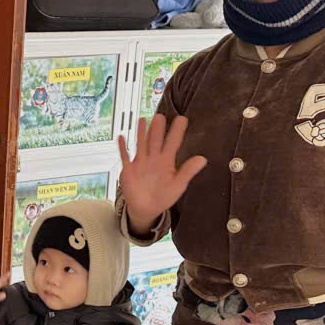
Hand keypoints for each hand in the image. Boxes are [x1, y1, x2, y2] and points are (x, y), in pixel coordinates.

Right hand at [116, 114, 206, 235]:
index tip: (182, 119)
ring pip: (141, 144)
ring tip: (143, 120)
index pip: (173, 143)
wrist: (146, 208)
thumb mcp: (178, 184)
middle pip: (156, 140)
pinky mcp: (129, 170)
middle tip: (161, 116)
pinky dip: (123, 148)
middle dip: (158, 128)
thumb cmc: (163, 196)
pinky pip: (125, 156)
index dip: (177, 131)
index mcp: (166, 162)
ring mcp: (140, 163)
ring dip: (141, 133)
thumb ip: (188, 171)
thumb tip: (202, 159)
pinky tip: (122, 138)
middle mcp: (153, 159)